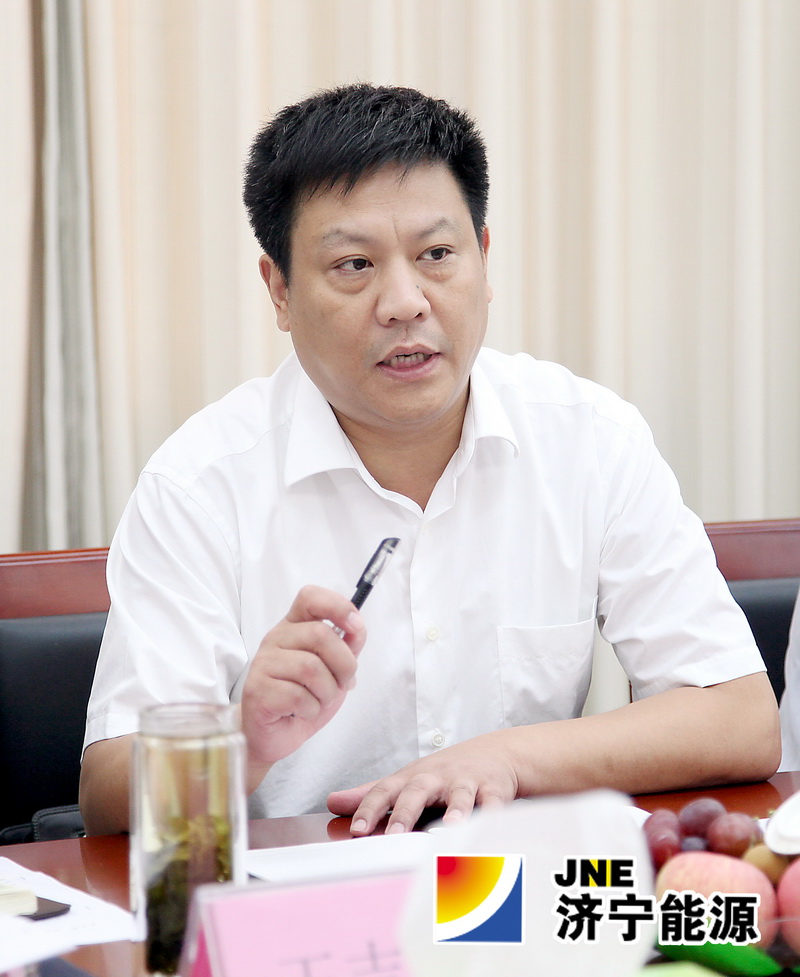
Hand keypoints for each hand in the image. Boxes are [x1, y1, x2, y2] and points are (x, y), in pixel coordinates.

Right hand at [241, 585, 365, 788]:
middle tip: (342, 683)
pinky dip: (311, 709)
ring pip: (311, 668)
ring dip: (327, 692)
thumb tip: (357, 628)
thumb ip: (347, 648)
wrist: (273, 734)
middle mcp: (276, 638)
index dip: (337, 606)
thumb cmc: (304, 697)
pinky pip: (297, 696)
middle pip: (320, 634)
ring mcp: (263, 663)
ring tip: (320, 700)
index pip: (310, 597)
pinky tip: (302, 712)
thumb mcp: (334, 670)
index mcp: (294, 627)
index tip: (355, 627)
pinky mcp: (256, 690)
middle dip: (344, 664)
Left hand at [327, 732, 519, 834]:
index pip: (385, 790)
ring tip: (449, 830)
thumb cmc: (445, 772)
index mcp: (412, 778)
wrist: (495, 753)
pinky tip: (490, 828)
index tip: (357, 829)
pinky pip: (495, 803)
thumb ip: (372, 794)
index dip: (370, 808)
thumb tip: (333, 802)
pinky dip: (494, 815)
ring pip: (460, 796)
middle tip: (394, 835)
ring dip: (455, 812)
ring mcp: (466, 783)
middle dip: (406, 813)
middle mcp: (437, 778)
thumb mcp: (408, 779)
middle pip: (418, 791)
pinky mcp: (494, 789)